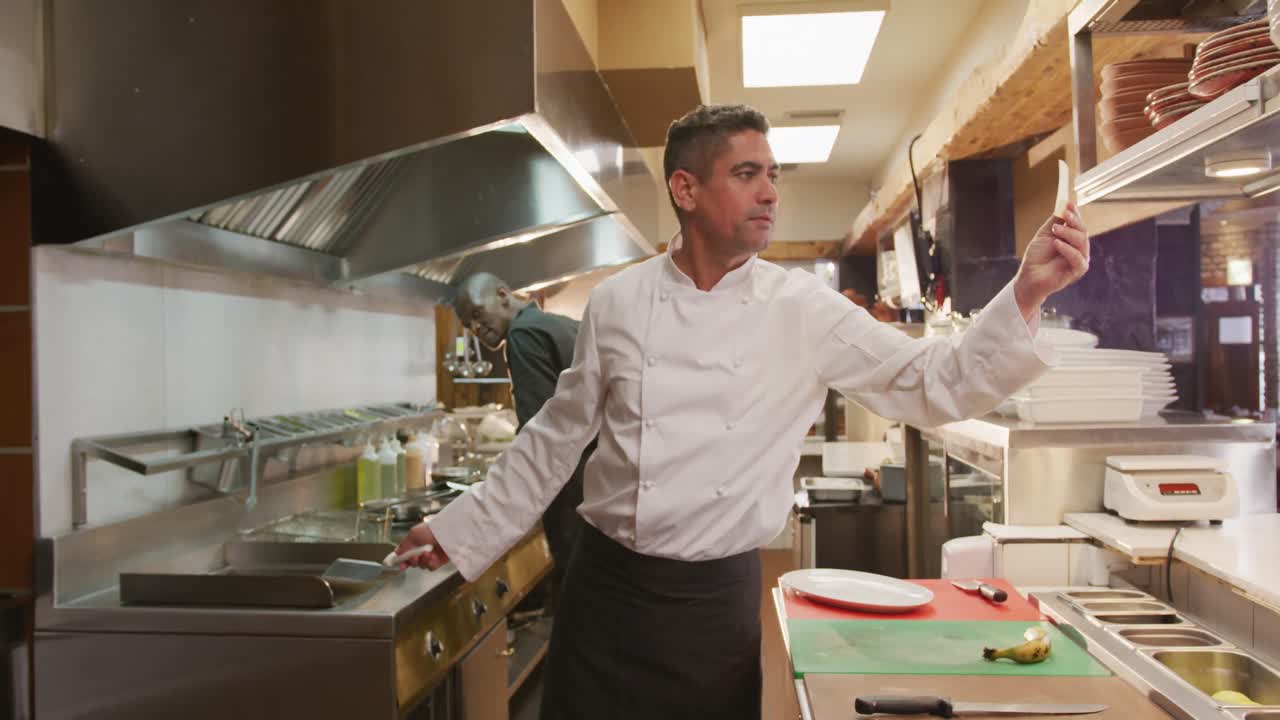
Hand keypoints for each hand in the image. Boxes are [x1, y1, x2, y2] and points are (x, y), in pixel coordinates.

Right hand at [394, 522, 450, 569]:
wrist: (448, 531)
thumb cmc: (430, 529)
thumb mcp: (414, 534)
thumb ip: (404, 544)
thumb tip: (397, 552)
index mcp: (415, 543)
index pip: (406, 555)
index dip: (403, 561)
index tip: (401, 565)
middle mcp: (422, 550)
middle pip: (413, 562)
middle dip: (412, 561)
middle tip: (415, 557)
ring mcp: (431, 556)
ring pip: (421, 565)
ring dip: (422, 561)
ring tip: (427, 553)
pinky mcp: (439, 561)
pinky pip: (431, 567)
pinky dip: (430, 564)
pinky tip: (433, 557)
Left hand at [1013, 202, 1089, 320]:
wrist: (1028, 277)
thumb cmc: (1036, 257)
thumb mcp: (1044, 235)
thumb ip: (1054, 221)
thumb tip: (1063, 205)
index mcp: (1072, 240)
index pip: (1077, 224)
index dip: (1075, 213)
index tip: (1068, 203)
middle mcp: (1078, 248)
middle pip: (1082, 231)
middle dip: (1074, 221)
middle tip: (1064, 214)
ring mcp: (1079, 259)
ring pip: (1082, 242)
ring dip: (1068, 233)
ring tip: (1055, 229)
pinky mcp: (1077, 271)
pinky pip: (1078, 258)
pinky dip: (1068, 249)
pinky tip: (1056, 243)